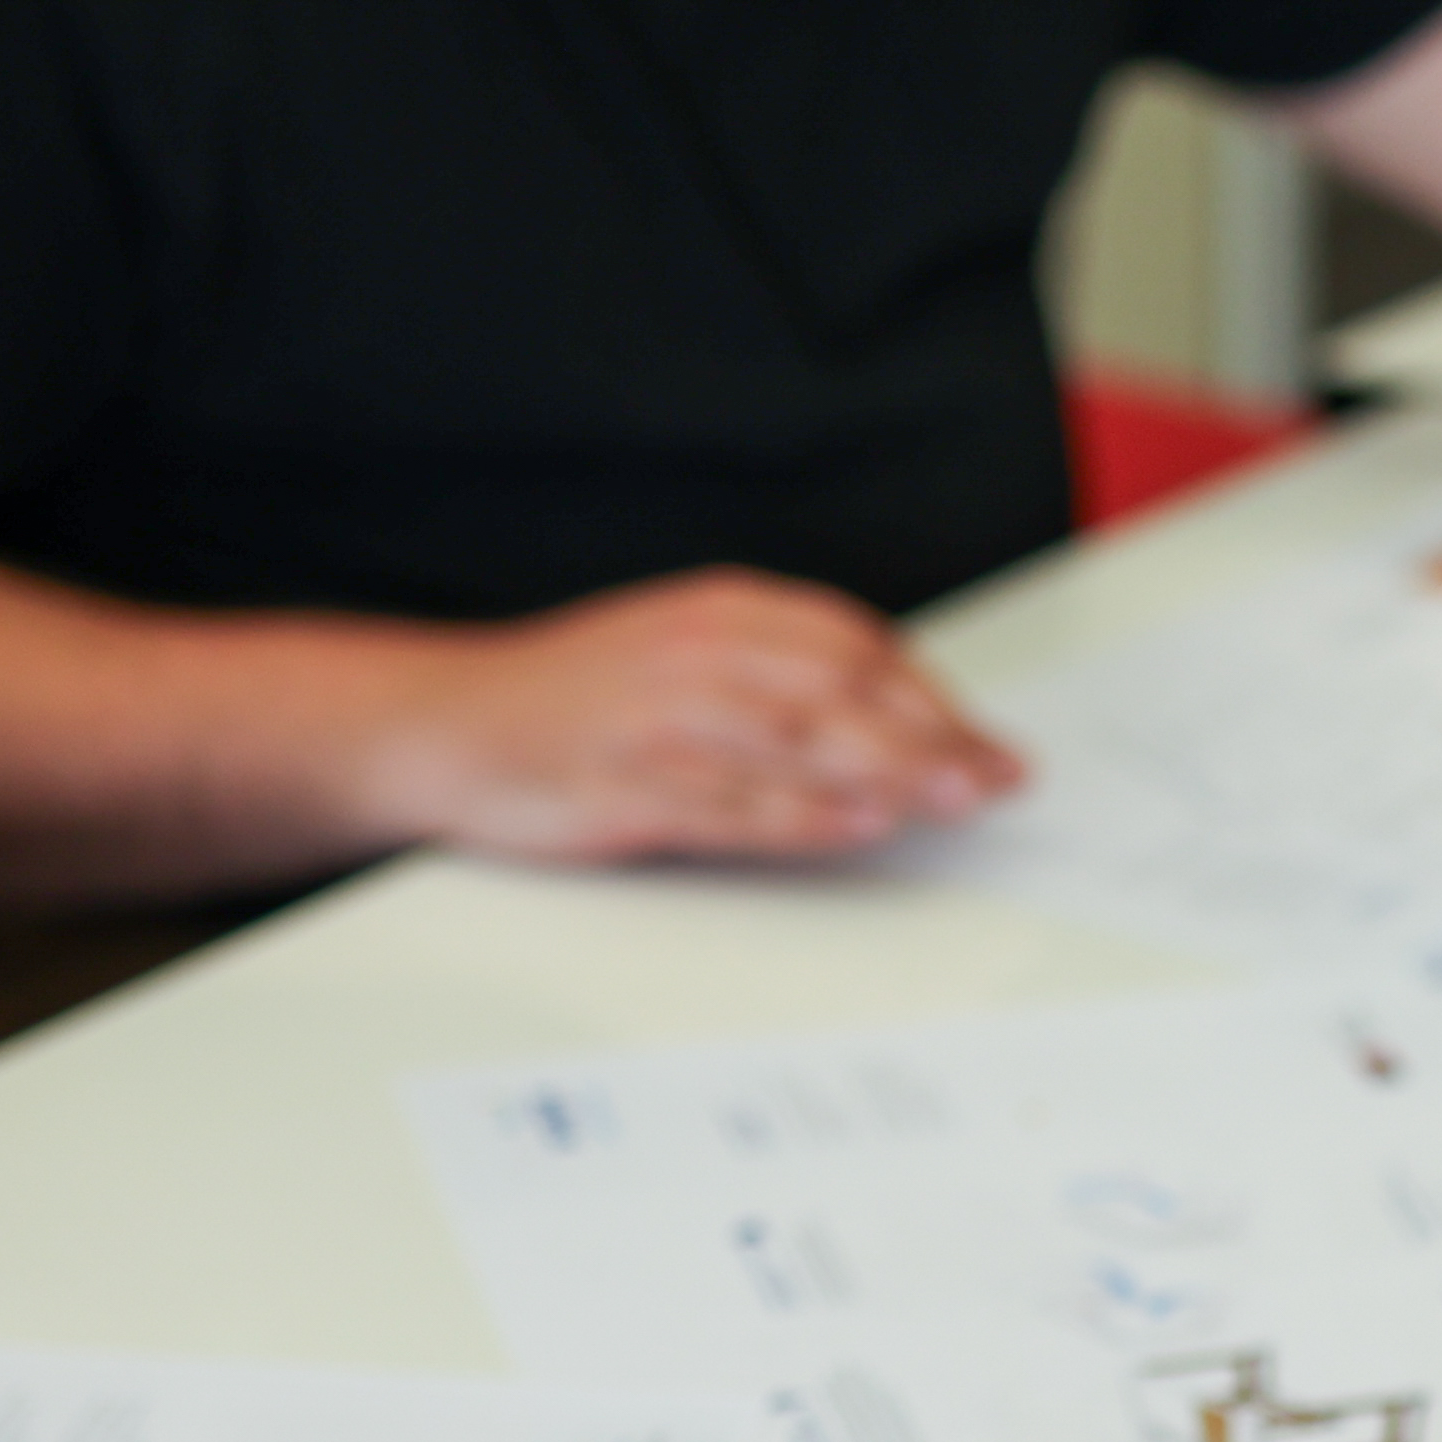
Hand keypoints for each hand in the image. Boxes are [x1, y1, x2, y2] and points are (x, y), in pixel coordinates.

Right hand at [381, 570, 1025, 865]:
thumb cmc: (575, 697)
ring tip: (953, 802)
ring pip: (793, 742)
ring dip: (884, 772)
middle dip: (929, 736)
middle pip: (836, 691)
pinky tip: (855, 826)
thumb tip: (890, 721)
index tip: (985, 740)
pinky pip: (727, 802)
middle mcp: (693, 657)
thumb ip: (777, 675)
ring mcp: (655, 721)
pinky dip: (799, 815)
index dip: (929, 693)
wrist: (445, 721)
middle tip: (996, 777)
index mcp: (717, 614)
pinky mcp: (622, 787)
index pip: (851, 643)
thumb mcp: (681, 653)